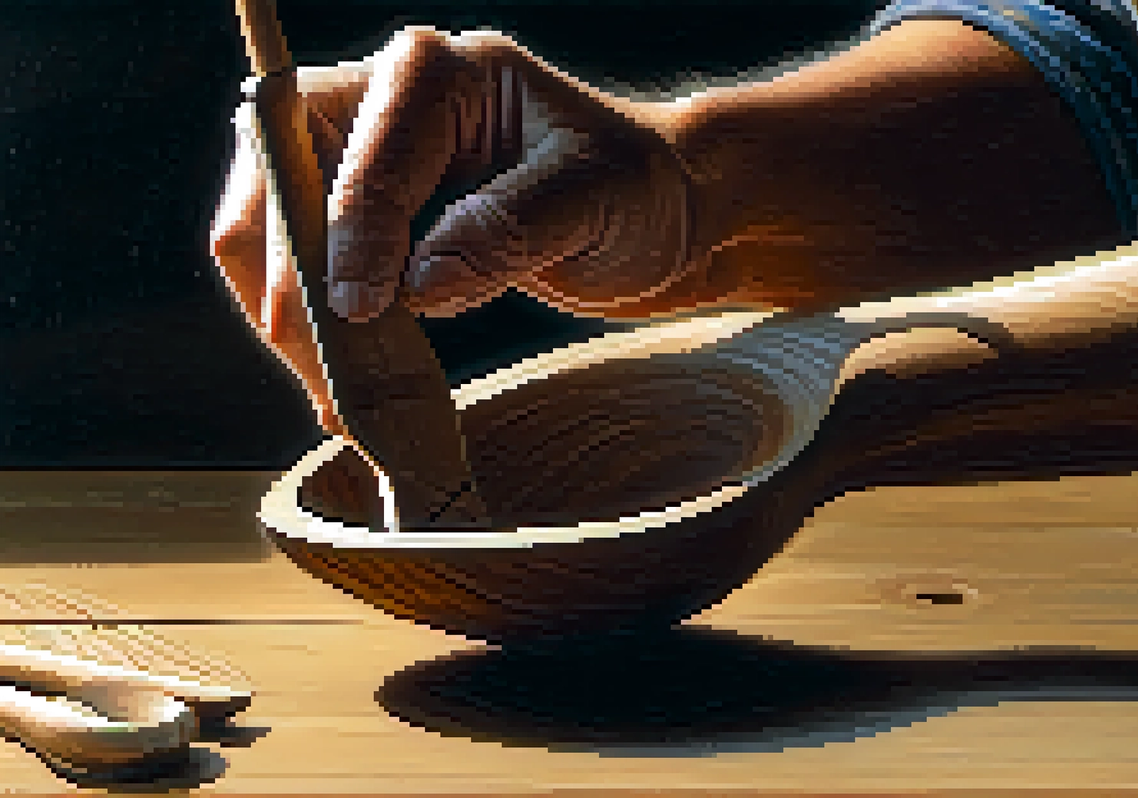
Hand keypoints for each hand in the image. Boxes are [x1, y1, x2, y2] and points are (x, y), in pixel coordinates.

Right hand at [210, 26, 693, 430]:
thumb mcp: (597, 201)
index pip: (363, 159)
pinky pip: (299, 265)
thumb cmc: (639, 189)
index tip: (362, 315)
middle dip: (290, 280)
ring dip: (287, 313)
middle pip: (279, 181)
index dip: (352, 241)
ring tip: (335, 397)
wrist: (657, 213)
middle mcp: (381, 98)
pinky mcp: (363, 213)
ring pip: (267, 227)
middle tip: (328, 376)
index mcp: (438, 73)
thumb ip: (510, 231)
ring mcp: (361, 154)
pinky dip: (307, 325)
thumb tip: (420, 286)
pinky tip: (341, 386)